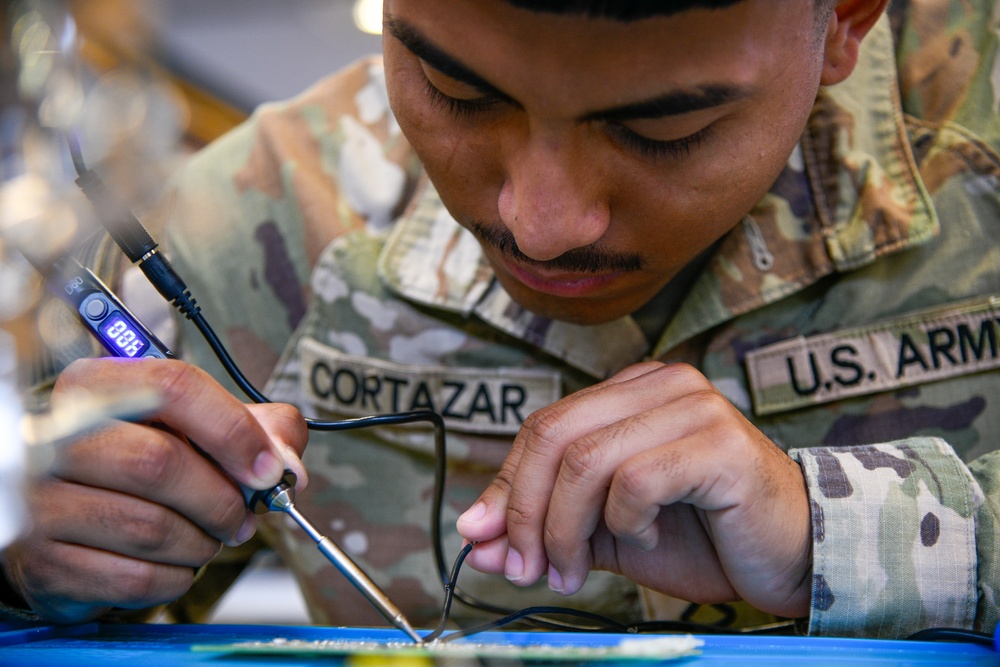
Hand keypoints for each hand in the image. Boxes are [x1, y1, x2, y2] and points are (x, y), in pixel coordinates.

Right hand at [1, 357, 308, 622]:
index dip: (233, 430)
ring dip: (203, 542)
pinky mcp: (45, 562)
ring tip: (210, 537)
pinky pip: (134, 577)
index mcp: (97, 387)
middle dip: (221, 499)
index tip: (269, 469)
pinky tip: (178, 563)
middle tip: (242, 516)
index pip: (173, 387)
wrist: (68, 521)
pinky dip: (177, 577)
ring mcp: (41, 502)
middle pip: (160, 463)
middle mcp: (55, 438)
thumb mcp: (200, 428)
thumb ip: (259, 427)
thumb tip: (288, 463)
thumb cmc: (142, 464)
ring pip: (150, 527)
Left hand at [457, 361, 811, 617]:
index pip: (543, 426)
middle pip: (554, 435)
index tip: (483, 537)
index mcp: (631, 392)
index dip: (506, 484)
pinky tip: (647, 536)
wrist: (791, 557)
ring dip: (564, 528)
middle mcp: (659, 384)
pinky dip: (625, 523)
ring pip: (586, 459)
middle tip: (524, 568)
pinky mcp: (718, 442)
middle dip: (525, 510)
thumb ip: (547, 528)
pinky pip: (636, 480)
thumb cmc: (703, 536)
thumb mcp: (606, 533)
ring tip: (573, 570)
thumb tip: (477, 540)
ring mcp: (691, 406)